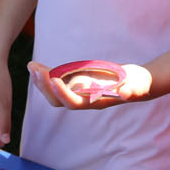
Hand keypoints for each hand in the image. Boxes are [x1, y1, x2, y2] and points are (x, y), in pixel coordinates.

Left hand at [27, 60, 152, 109]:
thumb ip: (130, 91)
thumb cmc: (138, 85)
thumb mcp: (137, 86)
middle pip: (58, 100)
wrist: (137, 83)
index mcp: (95, 103)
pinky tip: (39, 67)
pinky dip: (48, 75)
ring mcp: (80, 93)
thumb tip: (124, 94)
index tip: (53, 80)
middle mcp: (84, 100)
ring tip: (31, 66)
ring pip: (55, 92)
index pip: (73, 103)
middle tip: (34, 69)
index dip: (62, 93)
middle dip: (45, 86)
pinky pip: (58, 82)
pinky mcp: (78, 84)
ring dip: (42, 81)